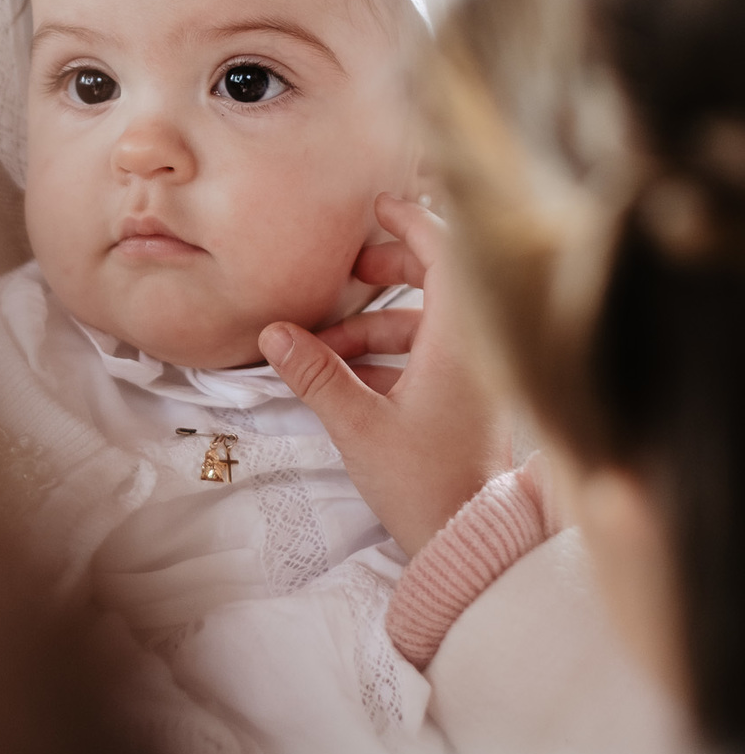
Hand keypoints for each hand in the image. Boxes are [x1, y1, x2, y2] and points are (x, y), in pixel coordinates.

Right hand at [259, 193, 509, 557]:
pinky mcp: (470, 402)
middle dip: (391, 271)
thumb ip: (317, 374)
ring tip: (325, 344)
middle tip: (349, 272)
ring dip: (377, 324)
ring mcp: (478, 377)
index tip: (378, 207)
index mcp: (461, 341)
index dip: (412, 221)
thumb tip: (274, 332)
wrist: (471, 546)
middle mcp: (478, 350)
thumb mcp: (358, 425)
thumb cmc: (427, 485)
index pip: (448, 253)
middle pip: (441, 281)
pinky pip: (432, 356)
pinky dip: (391, 354)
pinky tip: (347, 376)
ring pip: (429, 324)